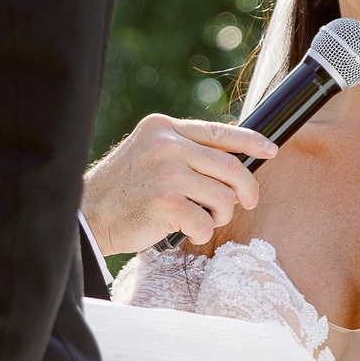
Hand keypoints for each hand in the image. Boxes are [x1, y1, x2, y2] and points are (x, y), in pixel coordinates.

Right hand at [82, 113, 277, 253]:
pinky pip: (206, 222)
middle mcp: (167, 145)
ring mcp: (167, 173)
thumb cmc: (124, 188)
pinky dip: (202, 232)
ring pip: (223, 198)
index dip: (251, 141)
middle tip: (248, 202)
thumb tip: (232, 162)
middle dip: (246, 190)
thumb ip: (184, 150)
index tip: (271, 150)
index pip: (218, 131)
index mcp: (164, 128)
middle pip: (230, 167)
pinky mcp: (167, 203)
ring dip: (219, 215)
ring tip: (201, 218)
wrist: (89, 213)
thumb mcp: (150, 152)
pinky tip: (185, 230)